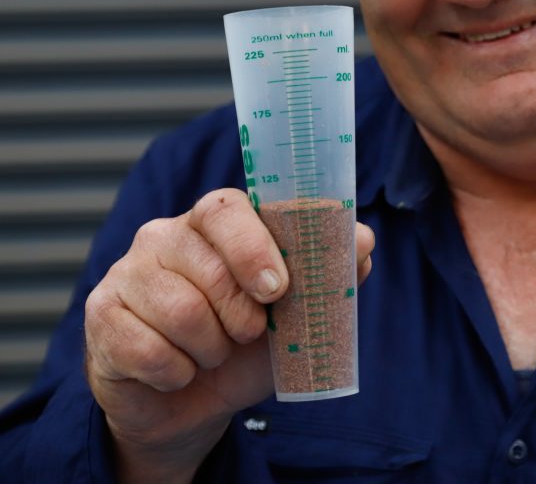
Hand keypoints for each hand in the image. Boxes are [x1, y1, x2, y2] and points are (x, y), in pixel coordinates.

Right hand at [83, 188, 374, 483]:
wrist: (193, 400)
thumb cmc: (246, 342)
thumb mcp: (297, 310)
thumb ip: (330, 273)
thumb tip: (362, 240)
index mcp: (215, 223)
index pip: (227, 208)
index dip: (254, 247)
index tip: (279, 289)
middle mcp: (165, 235)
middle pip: (208, 268)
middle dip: (241, 316)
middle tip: (248, 333)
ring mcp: (127, 272)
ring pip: (180, 312)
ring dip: (210, 349)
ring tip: (212, 352)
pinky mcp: (101, 315)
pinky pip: (147, 350)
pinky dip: (177, 373)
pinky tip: (179, 370)